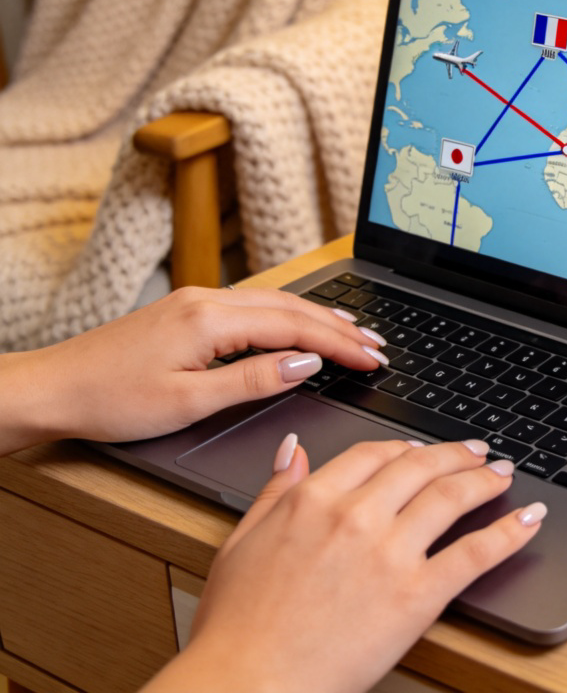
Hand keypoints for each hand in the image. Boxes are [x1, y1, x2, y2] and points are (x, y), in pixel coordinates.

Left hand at [0, 286, 388, 452]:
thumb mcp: (187, 402)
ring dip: (318, 318)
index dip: (340, 343)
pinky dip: (289, 317)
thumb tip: (305, 363)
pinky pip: (255, 307)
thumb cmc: (109, 400)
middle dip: (341, 326)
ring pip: (276, 303)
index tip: (374, 359)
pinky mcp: (190, 310)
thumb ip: (252, 380)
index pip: (295, 327)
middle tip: (379, 346)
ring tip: (356, 333)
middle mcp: (209, 299)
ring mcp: (199, 301)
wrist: (51, 387)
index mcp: (212, 319)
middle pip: (292, 307)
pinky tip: (301, 326)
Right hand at [145, 437, 545, 692]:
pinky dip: (509, 531)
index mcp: (314, 499)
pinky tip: (529, 519)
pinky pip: (474, 553)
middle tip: (475, 451)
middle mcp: (357, 514)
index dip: (404, 448)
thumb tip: (295, 450)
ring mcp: (390, 553)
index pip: (373, 453)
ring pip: (450, 497)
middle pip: (419, 466)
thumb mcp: (242, 542)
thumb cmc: (237, 628)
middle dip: (453, 454)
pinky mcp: (416, 595)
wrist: (244, 686)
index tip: (419, 450)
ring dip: (484, 479)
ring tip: (503, 473)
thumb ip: (274, 490)